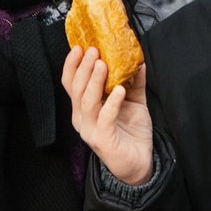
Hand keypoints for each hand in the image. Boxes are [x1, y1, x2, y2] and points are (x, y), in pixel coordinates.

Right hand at [61, 47, 153, 184]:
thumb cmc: (131, 132)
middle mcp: (82, 117)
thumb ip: (133, 82)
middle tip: (93, 50)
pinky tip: (120, 90)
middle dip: (84, 67)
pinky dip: (112, 103)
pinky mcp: (102, 139)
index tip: (79, 46)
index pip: (71, 82)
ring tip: (103, 64)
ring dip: (94, 81)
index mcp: (84, 106)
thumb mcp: (133, 101)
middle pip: (76, 88)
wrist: (140, 163)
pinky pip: (105, 117)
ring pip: (87, 101)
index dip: (72, 65)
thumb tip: (138, 60)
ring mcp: (90, 129)